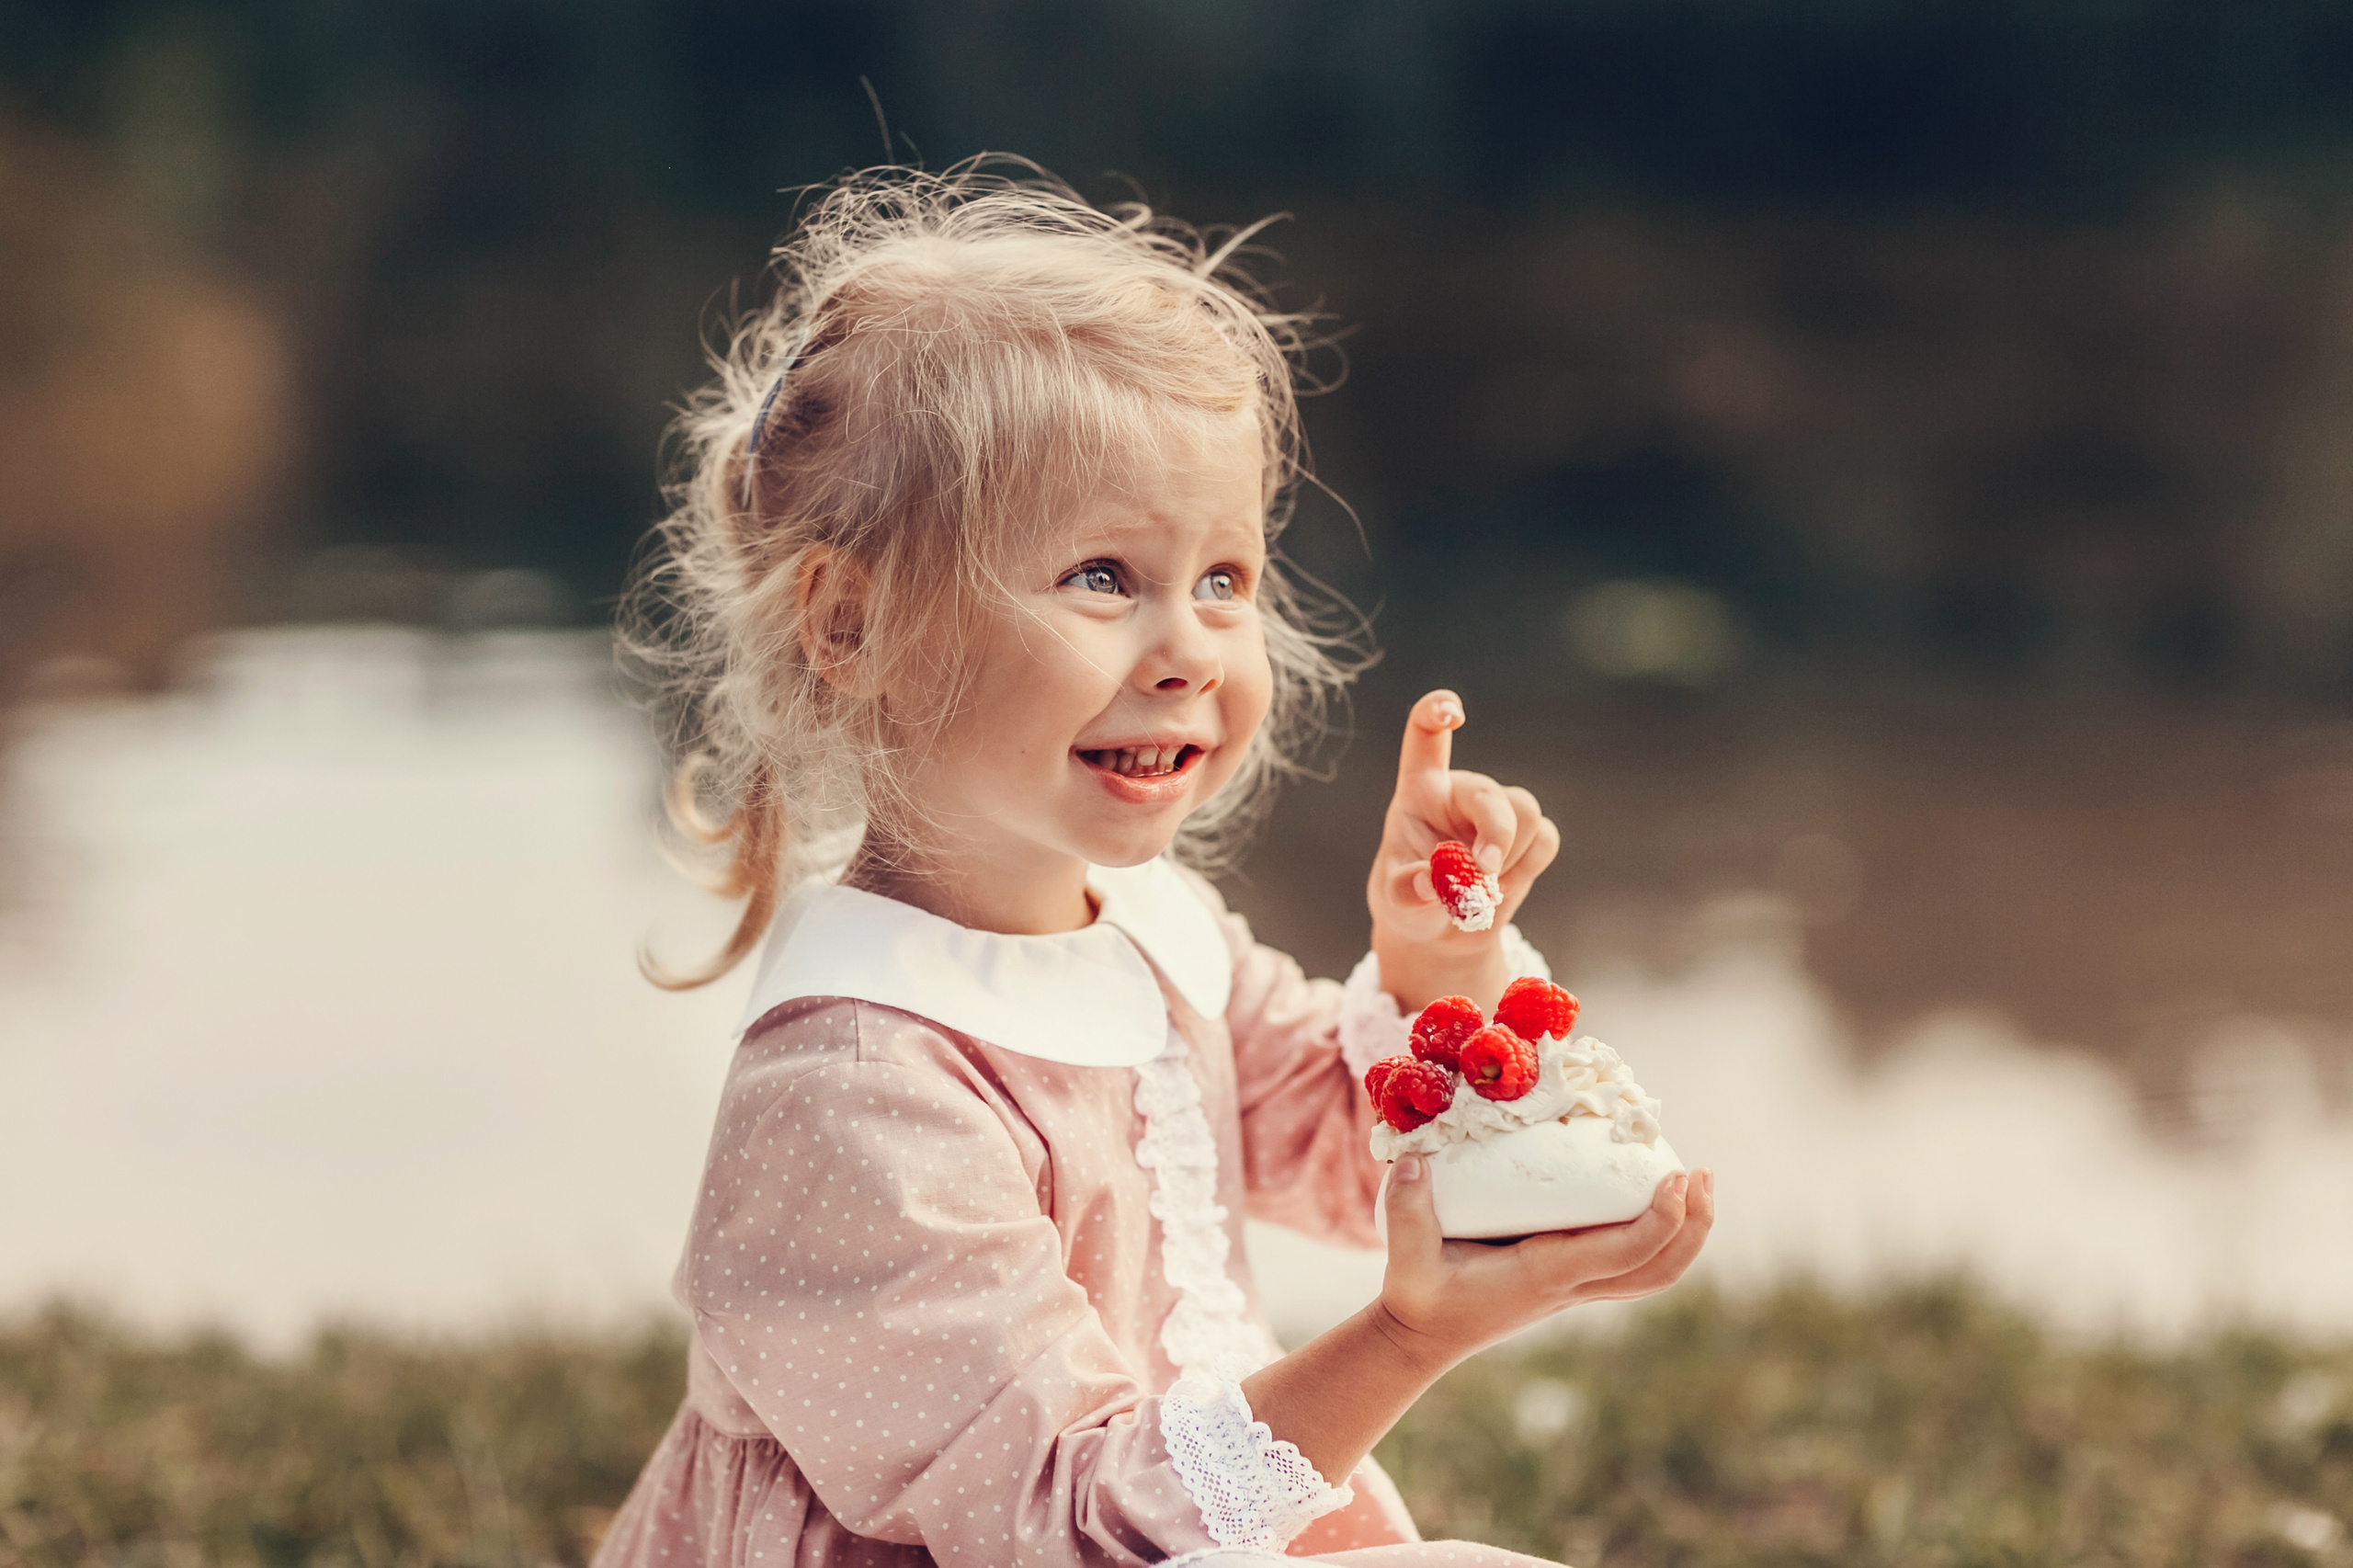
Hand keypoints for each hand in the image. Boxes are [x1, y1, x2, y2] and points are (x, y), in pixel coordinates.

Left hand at [1366, 689, 1561, 1012]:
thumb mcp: (1396, 902)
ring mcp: (1499, 811)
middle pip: (1490, 794)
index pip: (1425, 735)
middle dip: (1496, 836)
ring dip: (1509, 857)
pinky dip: (1527, 868)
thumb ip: (1409, 890)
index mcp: (1421, 791)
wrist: (1440, 936)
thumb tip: (1434, 883)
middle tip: (1482, 875)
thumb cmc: (1410, 905)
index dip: (1437, 712)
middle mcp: (1462, 791)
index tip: (1453, 714)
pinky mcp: (1529, 836)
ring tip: (1482, 888)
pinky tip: (1502, 885)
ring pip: (1525, 812)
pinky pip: (1545, 838)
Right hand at [1372, 1158, 1716, 1373]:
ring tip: (1695, 1183)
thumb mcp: (1405, 1262)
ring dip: (1685, 1232)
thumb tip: (1414, 1162)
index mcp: (1544, 1277)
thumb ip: (1406, 1212)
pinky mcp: (1569, 1281)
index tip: (1676, 1178)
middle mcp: (1570, 1287)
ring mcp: (1575, 1289)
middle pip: (1658, 1269)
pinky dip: (1658, 1235)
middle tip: (1702, 1175)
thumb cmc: (1419, 1298)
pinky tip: (1652, 1198)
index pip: (1622, 1255)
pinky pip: (1631, 1264)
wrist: (1422, 1339)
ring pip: (1653, 1272)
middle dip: (1692, 1226)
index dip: (1660, 1220)